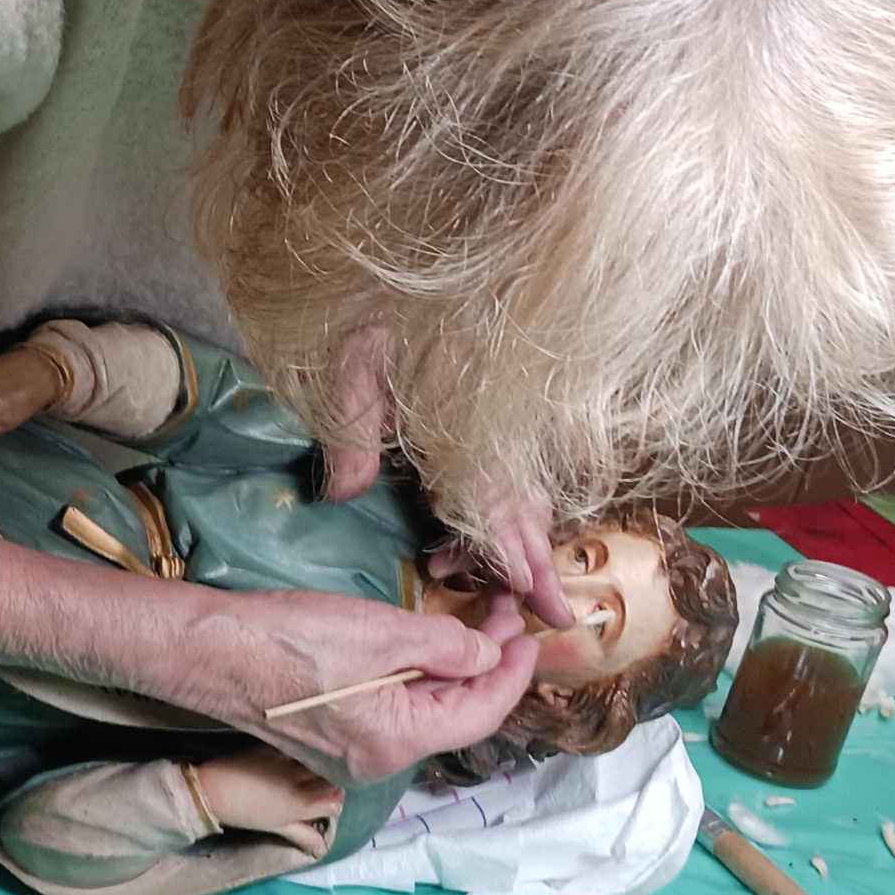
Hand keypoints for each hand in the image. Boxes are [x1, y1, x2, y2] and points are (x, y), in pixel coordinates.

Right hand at [0, 543, 537, 784]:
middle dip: (485, 665)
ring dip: (450, 670)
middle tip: (501, 613)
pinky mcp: (325, 737)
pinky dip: (414, 678)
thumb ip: (446, 644)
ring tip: (468, 622)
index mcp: (396, 741)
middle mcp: (376, 761)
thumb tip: (486, 653)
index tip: (530, 630)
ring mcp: (348, 754)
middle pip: (453, 717)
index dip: (514, 670)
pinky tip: (419, 646)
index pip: (480, 711)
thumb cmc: (284, 637)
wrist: (204, 648)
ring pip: (421, 712)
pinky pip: (389, 710)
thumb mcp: (380, 630)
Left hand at [190, 746, 343, 852]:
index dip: (334, 802)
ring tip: (309, 770)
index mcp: (304, 804)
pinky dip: (300, 751)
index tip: (325, 802)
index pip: (336, 801)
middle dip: (331, 783)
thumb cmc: (246, 814)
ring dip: (318, 765)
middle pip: (333, 779)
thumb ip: (303, 834)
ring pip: (318, 760)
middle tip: (319, 786)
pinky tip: (294, 755)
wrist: (213, 790)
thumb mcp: (276, 827)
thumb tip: (322, 846)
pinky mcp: (275, 746)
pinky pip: (297, 746)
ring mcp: (289, 761)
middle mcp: (302, 781)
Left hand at [318, 328, 570, 628]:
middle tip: (550, 614)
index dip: (514, 548)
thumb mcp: (349, 370)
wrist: (386, 280)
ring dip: (504, 544)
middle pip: (520, 504)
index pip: (494, 495)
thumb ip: (351, 434)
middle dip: (534, 562)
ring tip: (481, 582)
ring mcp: (488, 427)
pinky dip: (489, 521)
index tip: (534, 591)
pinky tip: (450, 550)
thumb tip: (344, 494)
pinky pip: (498, 483)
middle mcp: (487, 428)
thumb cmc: (369, 320)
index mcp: (463, 418)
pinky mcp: (479, 427)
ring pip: (514, 497)